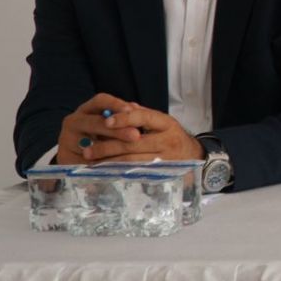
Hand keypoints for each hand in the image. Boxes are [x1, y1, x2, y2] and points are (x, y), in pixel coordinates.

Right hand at [55, 93, 137, 163]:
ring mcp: (66, 140)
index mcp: (87, 109)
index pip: (100, 101)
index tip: (131, 110)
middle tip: (136, 136)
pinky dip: (99, 165)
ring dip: (108, 149)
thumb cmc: (102, 136)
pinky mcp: (65, 158)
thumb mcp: (111, 125)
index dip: (115, 104)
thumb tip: (138, 111)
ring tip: (128, 154)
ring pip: (88, 144)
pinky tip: (115, 167)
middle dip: (117, 130)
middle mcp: (74, 121)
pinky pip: (83, 162)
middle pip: (94, 122)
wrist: (76, 156)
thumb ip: (124, 119)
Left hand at [72, 99, 202, 162]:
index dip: (124, 118)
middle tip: (87, 149)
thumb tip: (122, 107)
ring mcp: (165, 159)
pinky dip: (117, 170)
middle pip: (133, 143)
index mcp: (166, 123)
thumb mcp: (162, 122)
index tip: (105, 121)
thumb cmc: (171, 136)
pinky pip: (135, 172)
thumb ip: (142, 115)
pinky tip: (104, 169)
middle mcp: (167, 140)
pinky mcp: (161, 173)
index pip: (144, 117)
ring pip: (131, 160)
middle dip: (107, 146)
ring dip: (108, 161)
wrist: (194, 156)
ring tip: (91, 161)